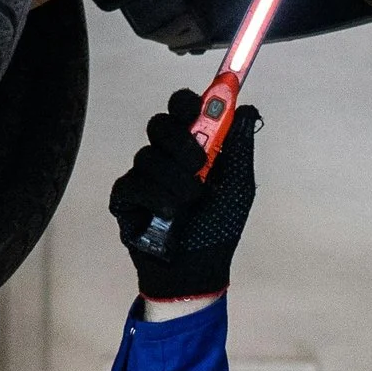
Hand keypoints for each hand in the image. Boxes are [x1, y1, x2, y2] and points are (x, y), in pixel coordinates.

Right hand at [111, 94, 258, 300]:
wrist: (197, 268)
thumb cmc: (217, 227)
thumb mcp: (238, 185)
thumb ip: (239, 147)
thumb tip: (246, 109)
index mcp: (192, 147)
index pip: (182, 109)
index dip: (187, 102)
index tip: (198, 107)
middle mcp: (165, 156)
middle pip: (159, 123)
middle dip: (180, 140)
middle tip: (199, 163)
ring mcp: (143, 175)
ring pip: (149, 155)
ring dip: (176, 181)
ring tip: (190, 203)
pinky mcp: (125, 196)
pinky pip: (134, 182)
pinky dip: (156, 197)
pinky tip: (169, 213)